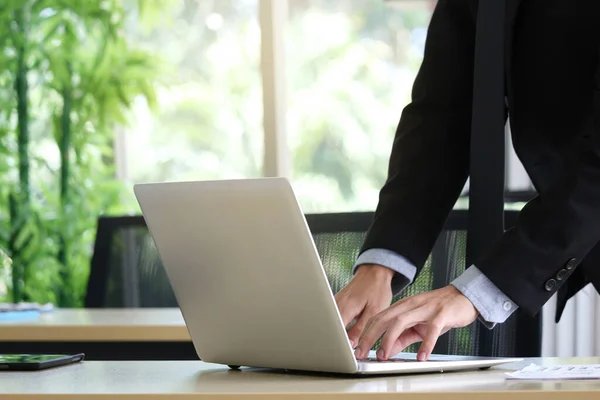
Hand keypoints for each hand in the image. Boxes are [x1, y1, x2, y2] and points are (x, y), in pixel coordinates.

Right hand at [334, 264, 393, 347]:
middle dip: (337, 340)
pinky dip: (339, 326)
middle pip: (330, 328)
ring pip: (331, 324)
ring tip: (348, 339)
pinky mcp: (336, 303)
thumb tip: (351, 345)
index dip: (339, 344)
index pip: (335, 331)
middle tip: (347, 349)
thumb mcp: (374, 311)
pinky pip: (334, 318)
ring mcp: (334, 303)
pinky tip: (348, 329)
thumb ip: (360, 329)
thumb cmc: (376, 289)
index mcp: (345, 308)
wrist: (374, 272)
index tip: (345, 353)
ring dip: (338, 333)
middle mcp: (335, 305)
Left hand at [354, 285, 478, 360]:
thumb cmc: (438, 311)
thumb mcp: (417, 325)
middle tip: (362, 352)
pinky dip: (425, 344)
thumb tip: (386, 350)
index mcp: (402, 307)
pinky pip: (431, 330)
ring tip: (383, 355)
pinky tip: (421, 357)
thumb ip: (402, 337)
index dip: (365, 333)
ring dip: (389, 339)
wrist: (463, 298)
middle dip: (370, 336)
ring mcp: (425, 309)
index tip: (357, 348)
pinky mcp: (441, 314)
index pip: (378, 318)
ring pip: (401, 322)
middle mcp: (410, 305)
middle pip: (384, 318)